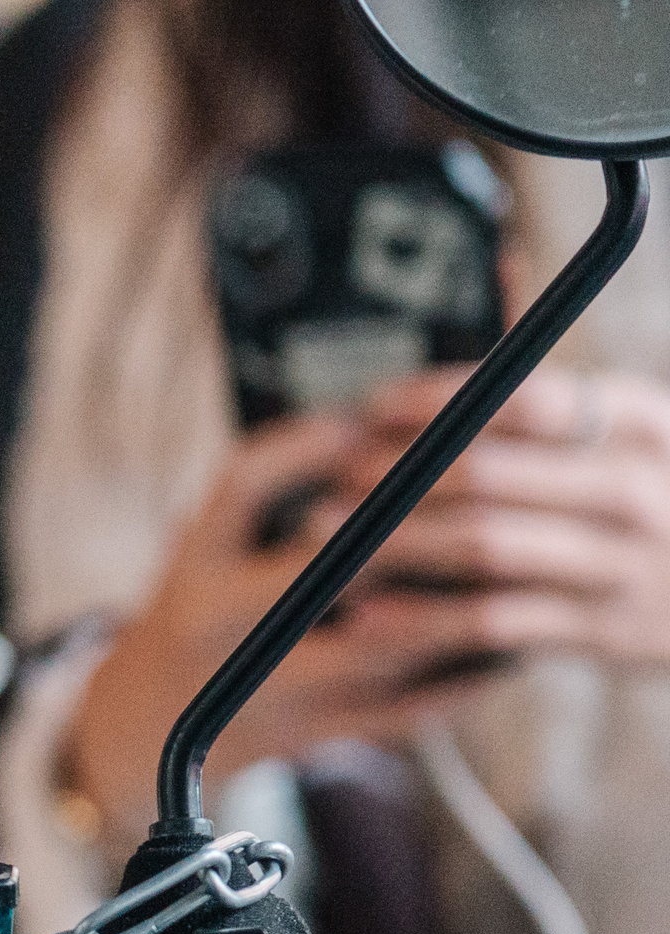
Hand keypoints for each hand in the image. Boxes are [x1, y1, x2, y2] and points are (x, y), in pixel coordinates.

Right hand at [65, 413, 504, 850]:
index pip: (245, 484)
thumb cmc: (211, 601)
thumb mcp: (215, 533)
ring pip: (380, 644)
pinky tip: (507, 647)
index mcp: (196, 558)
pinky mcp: (305, 737)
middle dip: (413, 527)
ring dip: (456, 608)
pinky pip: (402, 709)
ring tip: (516, 570)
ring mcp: (261, 685)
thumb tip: (378, 418)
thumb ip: (279, 477)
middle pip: (329, 567)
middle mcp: (218, 622)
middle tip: (487, 491)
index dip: (313, 447)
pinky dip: (464, 677)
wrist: (155, 721)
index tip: (372, 420)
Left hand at [335, 366, 669, 667]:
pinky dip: (424, 618)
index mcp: (639, 422)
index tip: (373, 409)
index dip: (437, 402)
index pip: (525, 398)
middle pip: (490, 472)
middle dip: (395, 473)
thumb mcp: (637, 432)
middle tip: (332, 477)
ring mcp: (621, 563)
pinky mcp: (603, 631)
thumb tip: (496, 272)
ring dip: (394, 539)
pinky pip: (495, 621)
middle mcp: (633, 488)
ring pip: (484, 546)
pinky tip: (368, 615)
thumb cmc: (662, 499)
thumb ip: (560, 388)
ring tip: (327, 534)